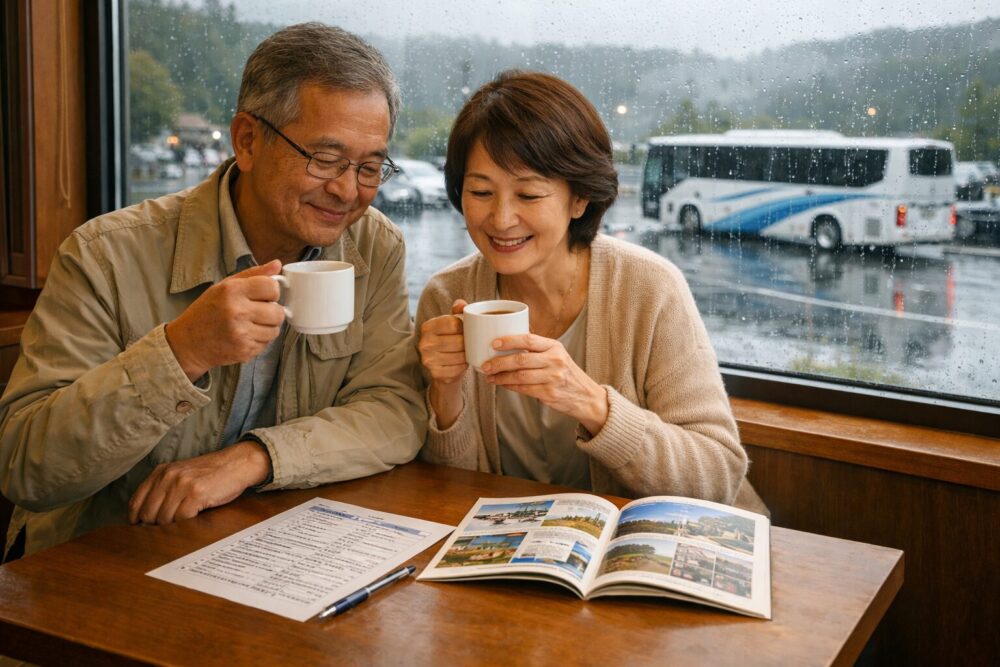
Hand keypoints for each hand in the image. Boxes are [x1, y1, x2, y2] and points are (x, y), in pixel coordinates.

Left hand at [128, 441, 270, 524]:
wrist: (237, 463)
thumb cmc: (211, 473)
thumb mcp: (182, 475)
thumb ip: (163, 489)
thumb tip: (145, 518)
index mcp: (161, 471)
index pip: (136, 501)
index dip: (136, 518)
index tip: (141, 527)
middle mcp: (168, 476)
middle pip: (148, 513)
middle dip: (156, 524)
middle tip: (168, 526)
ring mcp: (182, 484)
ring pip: (164, 518)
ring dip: (173, 525)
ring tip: (185, 519)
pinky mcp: (196, 493)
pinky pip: (182, 518)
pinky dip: (187, 522)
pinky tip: (195, 516)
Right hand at [165, 260, 284, 381]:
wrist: (188, 342)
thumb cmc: (207, 311)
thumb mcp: (224, 286)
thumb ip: (253, 274)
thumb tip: (277, 264)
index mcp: (231, 291)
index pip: (271, 287)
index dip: (272, 291)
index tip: (265, 295)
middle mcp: (236, 311)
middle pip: (278, 311)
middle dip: (273, 312)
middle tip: (259, 312)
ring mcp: (240, 333)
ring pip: (275, 330)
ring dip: (268, 327)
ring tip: (251, 324)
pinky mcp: (244, 350)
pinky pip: (267, 344)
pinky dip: (260, 340)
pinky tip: (246, 336)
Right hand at [418, 300, 467, 427]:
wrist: (441, 367)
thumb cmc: (449, 341)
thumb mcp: (451, 324)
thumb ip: (457, 312)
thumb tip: (461, 303)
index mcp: (427, 327)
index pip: (453, 323)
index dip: (465, 327)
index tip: (467, 330)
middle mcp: (424, 343)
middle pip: (458, 341)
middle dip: (469, 343)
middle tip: (471, 344)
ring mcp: (428, 360)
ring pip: (460, 356)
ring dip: (468, 355)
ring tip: (468, 353)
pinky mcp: (435, 373)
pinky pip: (458, 369)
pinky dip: (464, 366)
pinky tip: (463, 363)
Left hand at [481, 333, 608, 434]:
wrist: (586, 397)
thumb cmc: (566, 373)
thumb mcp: (557, 355)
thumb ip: (538, 349)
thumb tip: (507, 342)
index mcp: (555, 347)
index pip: (529, 340)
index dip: (509, 340)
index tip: (494, 343)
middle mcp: (555, 361)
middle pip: (521, 359)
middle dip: (499, 362)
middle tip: (485, 364)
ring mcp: (553, 378)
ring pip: (519, 376)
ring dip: (501, 377)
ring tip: (489, 376)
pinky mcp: (549, 393)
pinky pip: (523, 389)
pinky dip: (509, 386)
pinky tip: (501, 384)